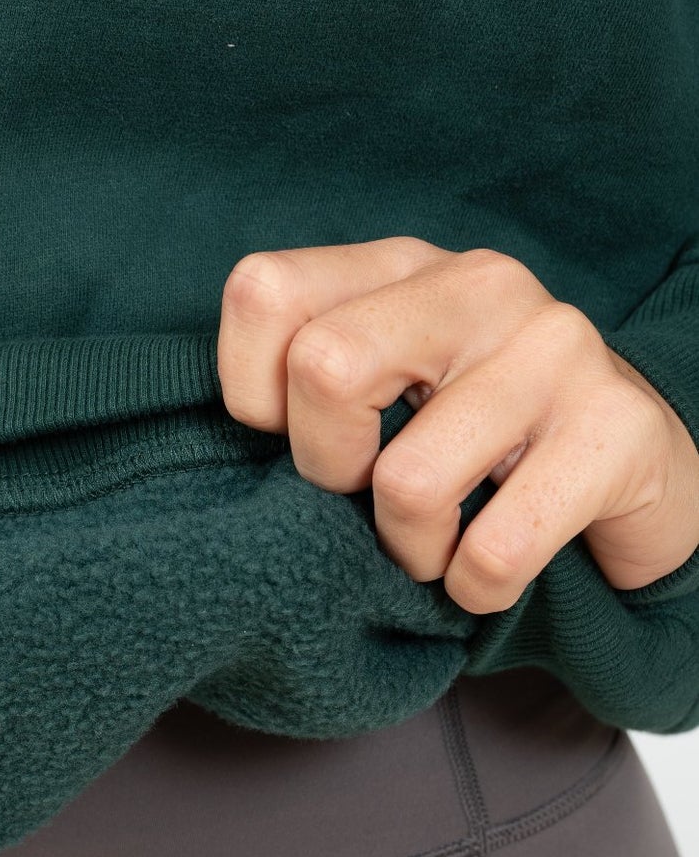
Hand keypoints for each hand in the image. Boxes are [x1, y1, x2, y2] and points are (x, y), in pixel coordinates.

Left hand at [216, 236, 698, 612]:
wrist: (629, 470)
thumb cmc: (468, 442)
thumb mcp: (378, 392)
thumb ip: (300, 390)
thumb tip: (228, 448)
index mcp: (399, 269)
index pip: (263, 291)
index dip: (250, 393)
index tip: (290, 437)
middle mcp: (478, 287)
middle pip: (325, 368)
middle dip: (327, 469)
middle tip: (365, 496)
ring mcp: (556, 348)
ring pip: (407, 480)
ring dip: (410, 548)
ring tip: (437, 542)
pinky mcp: (618, 429)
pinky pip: (495, 549)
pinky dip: (476, 587)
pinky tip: (489, 573)